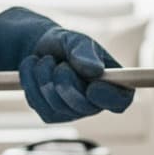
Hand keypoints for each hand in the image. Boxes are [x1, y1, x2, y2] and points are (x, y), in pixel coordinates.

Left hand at [0, 7, 133, 123]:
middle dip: (66, 81)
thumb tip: (95, 70)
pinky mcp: (51, 114)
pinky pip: (39, 105)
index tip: (93, 87)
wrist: (39, 49)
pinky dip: (31, 83)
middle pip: (85, 106)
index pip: (121, 100)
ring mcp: (73, 111)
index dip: (110, 98)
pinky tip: (34, 70)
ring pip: (57, 105)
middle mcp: (96, 102)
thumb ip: (85, 51)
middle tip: (60, 64)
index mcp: (112, 82)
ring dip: (45, 77)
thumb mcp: (76, 40)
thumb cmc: (66, 44)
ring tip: (45, 61)